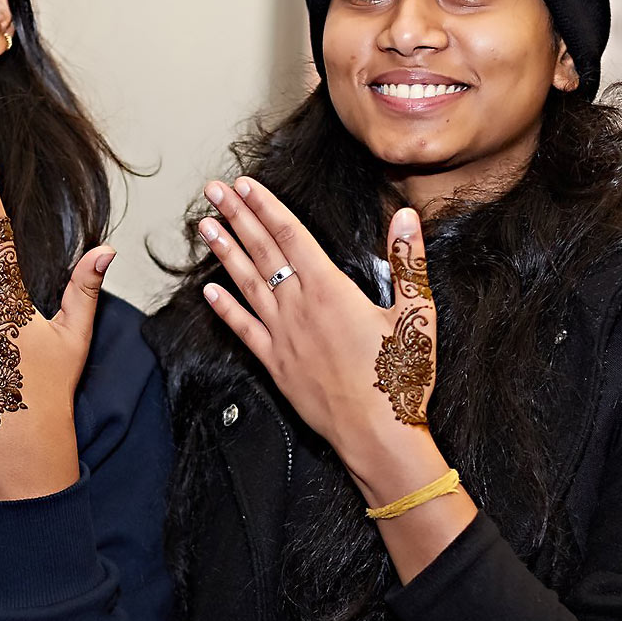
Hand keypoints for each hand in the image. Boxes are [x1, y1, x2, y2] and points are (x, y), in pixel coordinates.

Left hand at [197, 177, 445, 502]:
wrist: (378, 435)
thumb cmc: (401, 377)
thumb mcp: (416, 313)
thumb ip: (408, 262)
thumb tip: (406, 218)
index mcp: (331, 290)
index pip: (291, 235)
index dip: (266, 207)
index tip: (245, 185)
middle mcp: (299, 309)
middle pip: (263, 253)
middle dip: (237, 217)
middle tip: (214, 191)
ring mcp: (283, 337)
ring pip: (247, 285)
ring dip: (225, 254)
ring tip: (205, 228)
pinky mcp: (276, 365)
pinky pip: (244, 331)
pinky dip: (226, 309)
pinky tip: (210, 292)